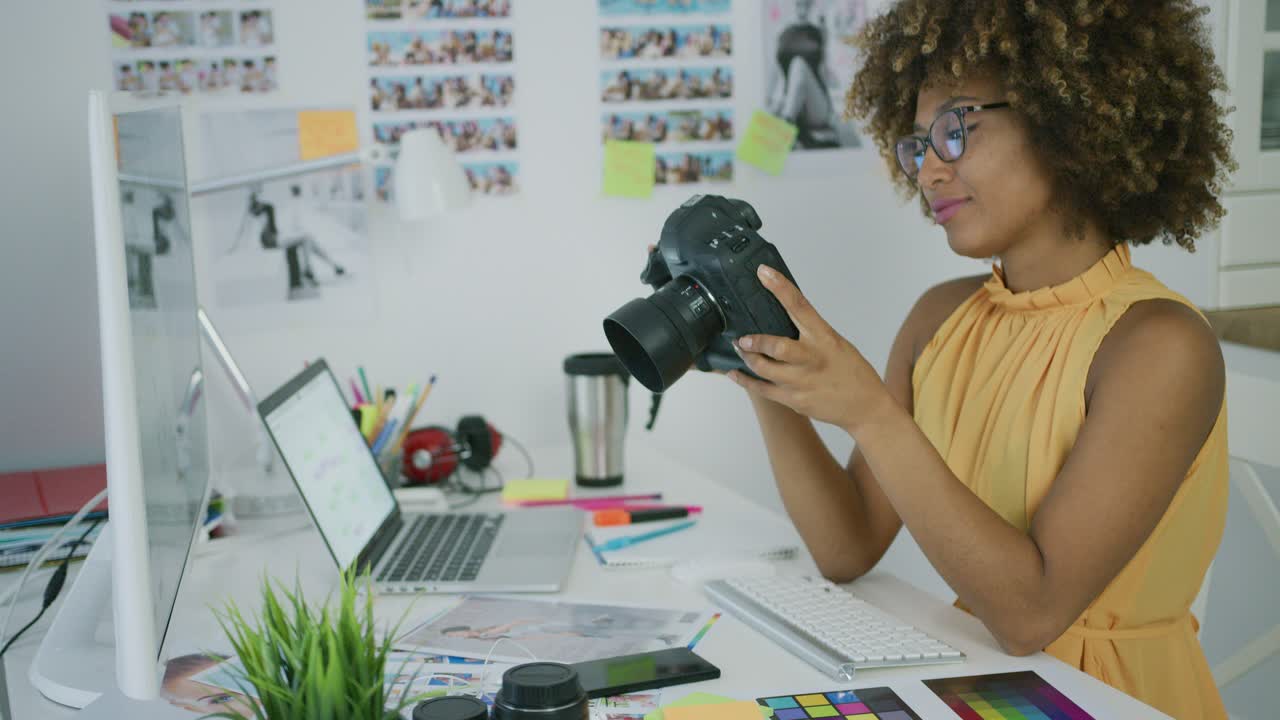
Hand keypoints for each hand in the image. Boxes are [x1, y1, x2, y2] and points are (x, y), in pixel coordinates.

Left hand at [730, 265, 891, 434]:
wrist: (866, 408)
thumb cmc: (852, 372)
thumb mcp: (836, 343)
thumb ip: (812, 332)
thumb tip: (784, 314)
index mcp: (825, 338)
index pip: (800, 306)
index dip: (780, 288)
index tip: (763, 272)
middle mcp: (813, 359)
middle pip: (778, 347)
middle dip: (756, 341)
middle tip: (742, 337)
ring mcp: (802, 382)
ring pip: (764, 369)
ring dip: (747, 358)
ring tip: (740, 348)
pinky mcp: (794, 400)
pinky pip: (762, 390)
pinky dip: (745, 380)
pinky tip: (734, 372)